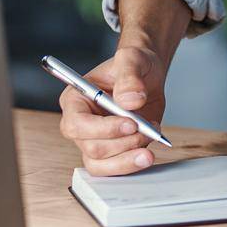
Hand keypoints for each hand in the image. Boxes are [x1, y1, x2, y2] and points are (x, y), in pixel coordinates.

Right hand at [57, 44, 167, 175]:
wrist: (148, 74)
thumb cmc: (134, 64)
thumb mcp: (132, 59)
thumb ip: (129, 76)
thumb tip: (130, 101)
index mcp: (75, 99)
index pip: (77, 124)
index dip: (103, 128)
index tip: (131, 123)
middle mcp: (80, 123)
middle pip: (91, 147)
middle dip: (122, 142)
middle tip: (145, 129)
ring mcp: (95, 139)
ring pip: (100, 164)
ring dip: (127, 157)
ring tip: (150, 139)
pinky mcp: (112, 150)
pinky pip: (113, 168)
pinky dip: (131, 164)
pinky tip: (147, 152)